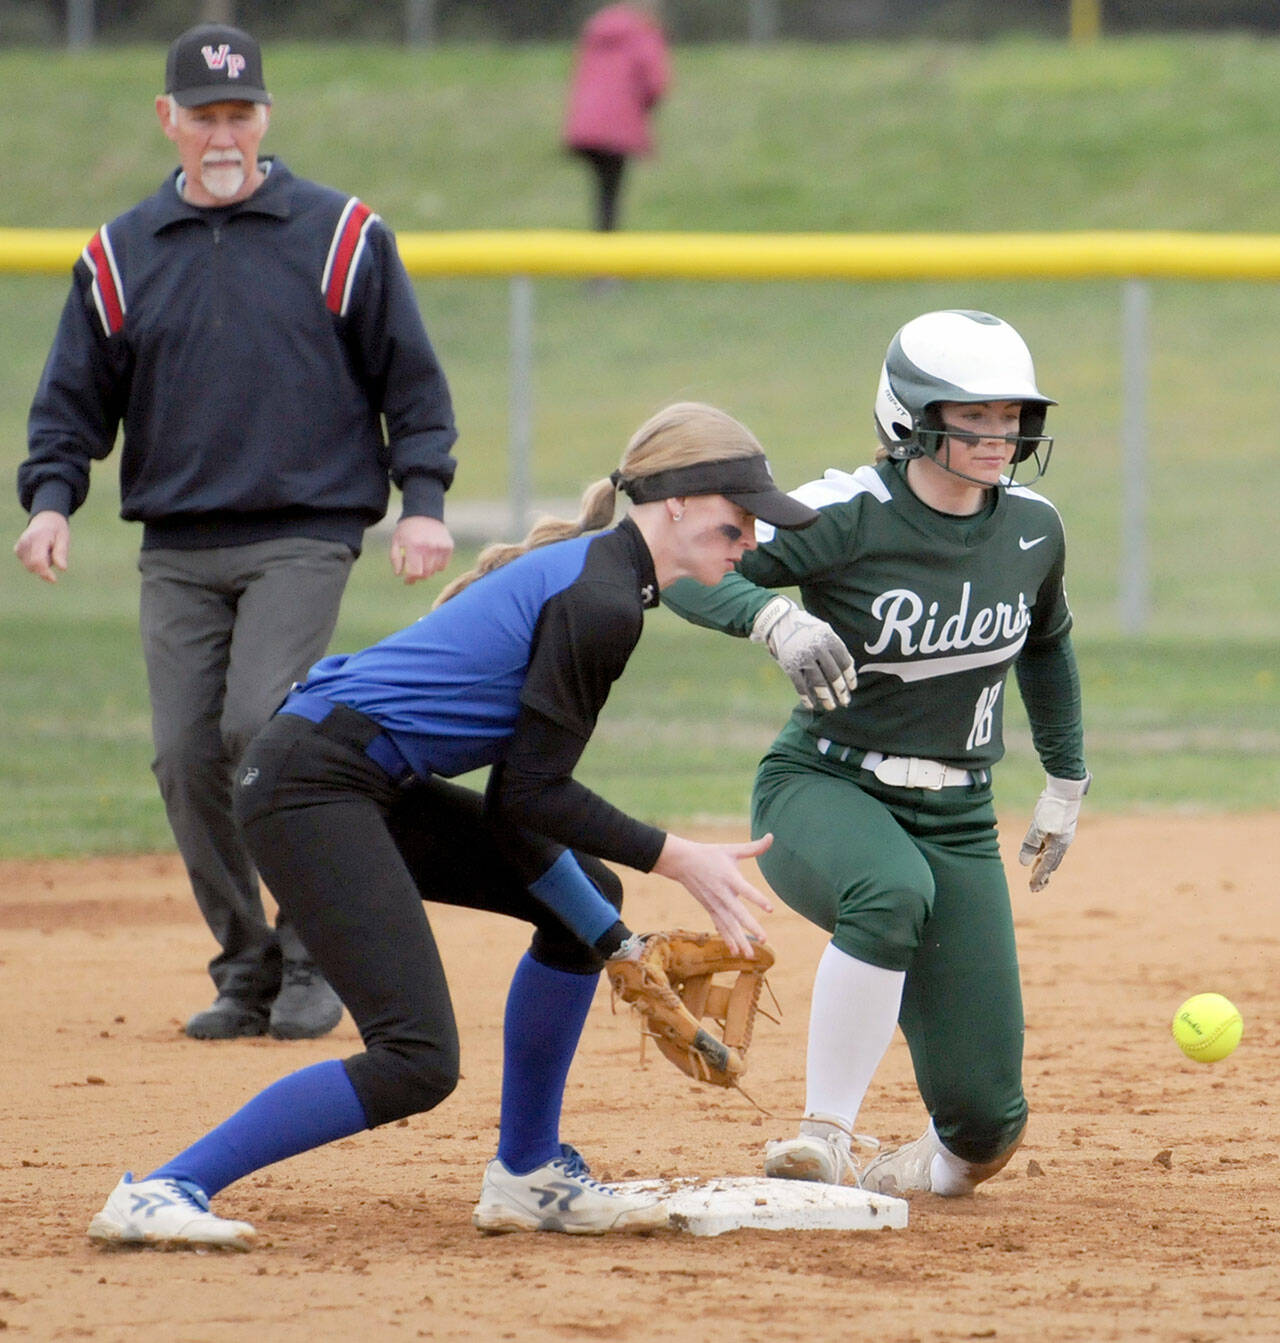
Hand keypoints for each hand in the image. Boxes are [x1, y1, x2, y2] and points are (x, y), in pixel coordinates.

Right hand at [14, 510, 69, 582]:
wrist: (45, 521)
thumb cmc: (57, 530)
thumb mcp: (64, 538)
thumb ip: (61, 553)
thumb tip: (63, 568)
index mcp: (38, 537)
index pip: (38, 560)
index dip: (45, 572)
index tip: (54, 580)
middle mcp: (25, 542)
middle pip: (33, 566)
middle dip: (46, 567)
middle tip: (54, 553)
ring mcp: (19, 546)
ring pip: (31, 567)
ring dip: (42, 564)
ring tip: (47, 551)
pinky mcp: (17, 551)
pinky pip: (29, 564)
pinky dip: (37, 563)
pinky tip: (41, 552)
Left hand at [390, 515, 453, 583]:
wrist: (424, 513)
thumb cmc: (408, 529)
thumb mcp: (396, 541)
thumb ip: (395, 558)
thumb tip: (399, 574)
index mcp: (414, 545)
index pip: (415, 572)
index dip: (410, 579)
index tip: (407, 580)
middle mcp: (429, 546)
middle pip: (426, 574)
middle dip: (419, 576)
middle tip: (415, 573)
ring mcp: (440, 546)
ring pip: (435, 571)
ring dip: (428, 571)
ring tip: (422, 563)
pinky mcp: (448, 546)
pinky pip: (443, 565)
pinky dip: (437, 566)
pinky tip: (431, 558)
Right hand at [651, 832, 773, 957]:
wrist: (683, 863)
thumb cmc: (710, 854)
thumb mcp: (731, 849)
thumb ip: (753, 847)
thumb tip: (771, 836)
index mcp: (730, 878)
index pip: (746, 890)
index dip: (758, 899)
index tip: (770, 909)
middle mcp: (723, 894)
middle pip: (738, 913)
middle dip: (751, 927)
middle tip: (764, 938)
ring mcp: (715, 904)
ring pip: (729, 925)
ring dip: (740, 940)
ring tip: (750, 955)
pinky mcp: (710, 909)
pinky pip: (720, 926)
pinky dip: (727, 938)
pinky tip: (735, 952)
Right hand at [750, 596, 855, 710]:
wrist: (780, 621)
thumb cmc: (807, 628)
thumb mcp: (824, 632)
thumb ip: (836, 647)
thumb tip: (850, 667)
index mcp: (829, 639)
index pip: (844, 662)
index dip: (850, 677)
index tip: (852, 687)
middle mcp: (818, 648)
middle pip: (833, 674)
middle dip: (840, 690)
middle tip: (845, 702)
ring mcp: (803, 657)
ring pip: (818, 682)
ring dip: (826, 697)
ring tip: (831, 707)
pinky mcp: (790, 665)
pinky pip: (800, 684)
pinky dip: (805, 696)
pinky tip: (811, 705)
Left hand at [1019, 773, 1090, 890]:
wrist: (1065, 791)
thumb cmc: (1051, 808)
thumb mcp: (1038, 826)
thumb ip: (1030, 844)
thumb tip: (1023, 863)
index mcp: (1058, 845)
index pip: (1046, 867)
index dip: (1038, 878)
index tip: (1032, 888)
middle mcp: (1062, 843)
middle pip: (1051, 864)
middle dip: (1043, 876)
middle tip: (1035, 889)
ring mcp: (1062, 836)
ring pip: (1052, 856)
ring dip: (1044, 866)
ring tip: (1036, 875)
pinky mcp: (1060, 829)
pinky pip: (1052, 846)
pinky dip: (1045, 854)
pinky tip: (1040, 855)